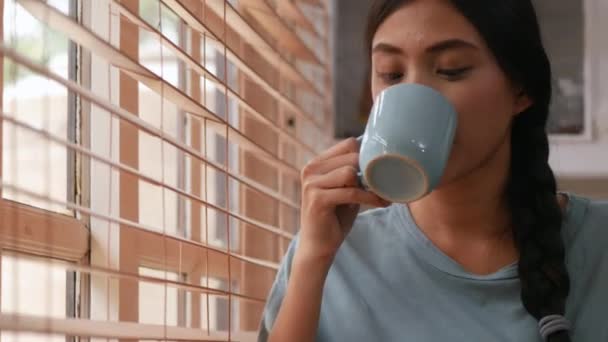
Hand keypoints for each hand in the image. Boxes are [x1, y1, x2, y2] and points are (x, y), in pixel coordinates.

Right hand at [297, 138, 389, 262]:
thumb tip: (380, 157)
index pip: (348, 144)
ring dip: (369, 185)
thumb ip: (353, 173)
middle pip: (351, 157)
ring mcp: (311, 184)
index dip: (366, 156)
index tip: (380, 169)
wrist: (318, 246)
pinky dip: (369, 198)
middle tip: (385, 183)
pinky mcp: (318, 200)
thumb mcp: (343, 189)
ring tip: (380, 194)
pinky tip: (381, 203)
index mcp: (316, 164)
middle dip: (370, 171)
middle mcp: (310, 170)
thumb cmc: (334, 217)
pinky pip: (351, 192)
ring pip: (350, 172)